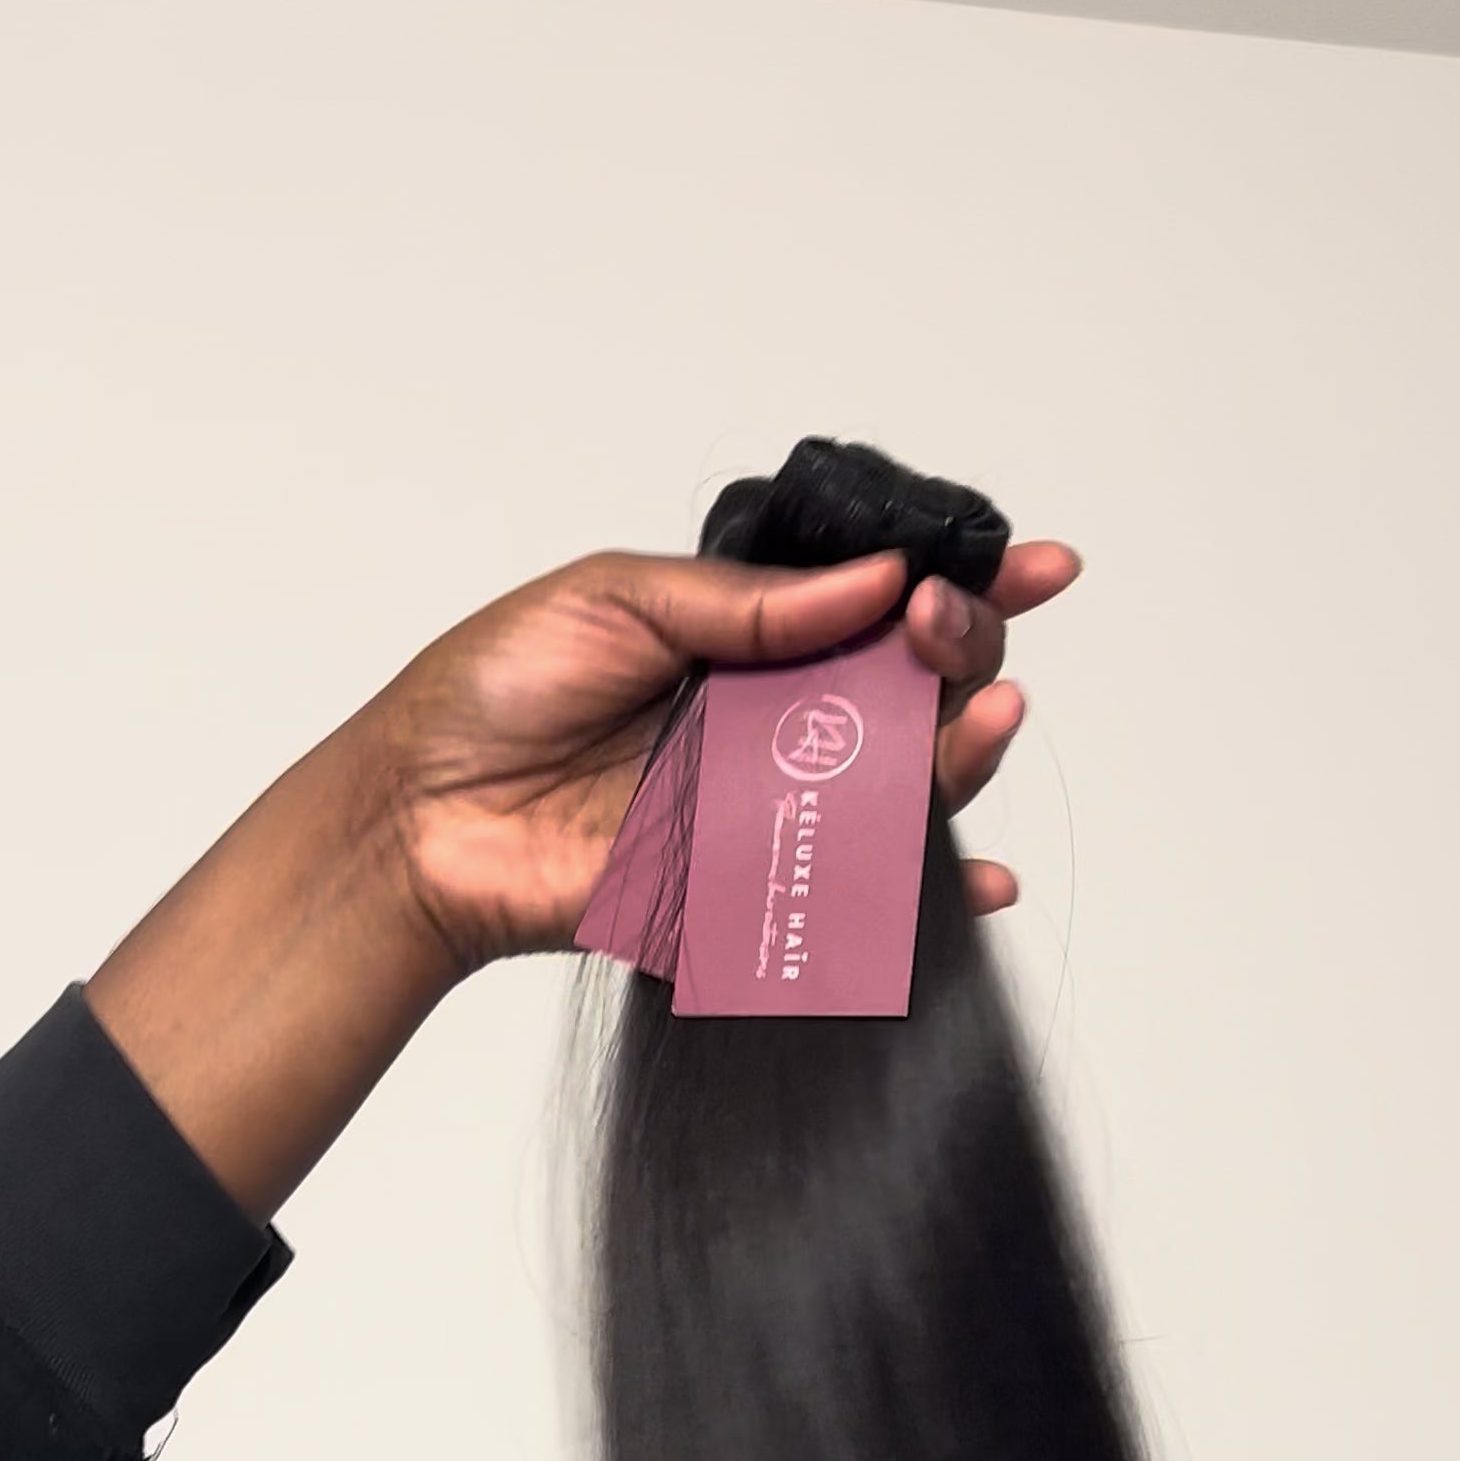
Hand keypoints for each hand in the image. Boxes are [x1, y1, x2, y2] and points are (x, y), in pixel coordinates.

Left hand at [380, 532, 1081, 977]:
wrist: (420, 814)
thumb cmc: (492, 694)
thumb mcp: (617, 599)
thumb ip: (750, 602)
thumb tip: (876, 580)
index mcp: (752, 639)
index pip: (882, 604)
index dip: (969, 586)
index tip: (1039, 567)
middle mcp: (776, 722)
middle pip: (918, 691)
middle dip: (962, 652)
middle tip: (941, 631)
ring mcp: (769, 807)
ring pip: (904, 786)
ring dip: (963, 754)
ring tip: (979, 717)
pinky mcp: (746, 888)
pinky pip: (852, 893)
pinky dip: (928, 893)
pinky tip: (977, 881)